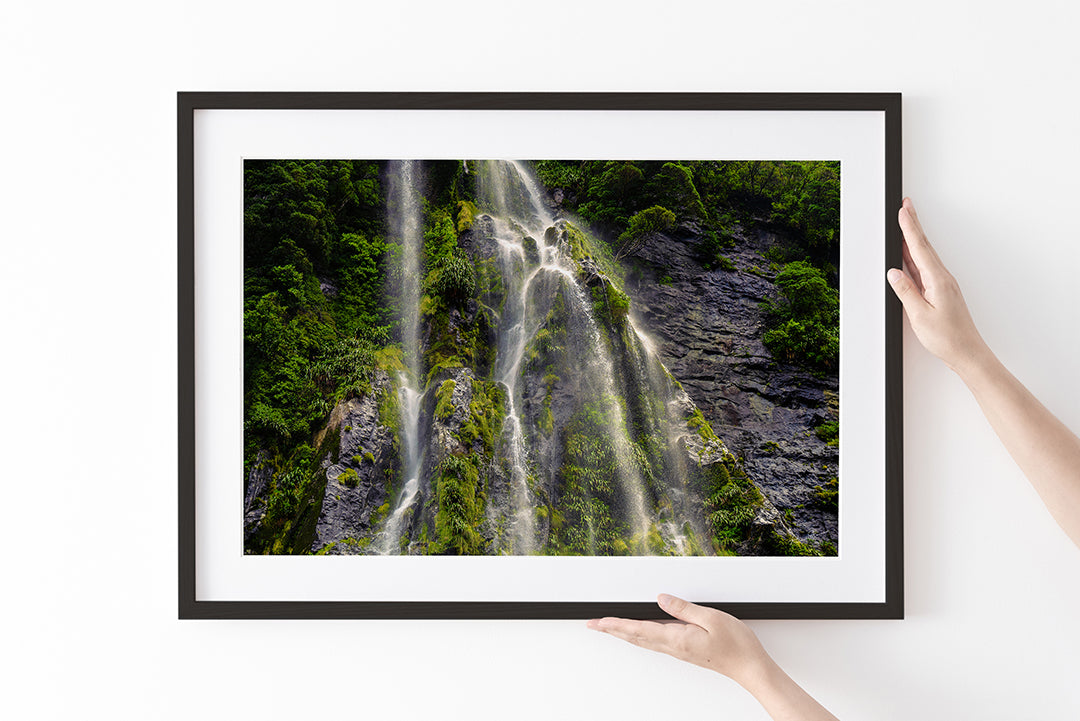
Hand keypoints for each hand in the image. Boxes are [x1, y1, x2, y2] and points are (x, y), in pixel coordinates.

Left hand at [587, 594, 769, 686]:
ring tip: (609, 627)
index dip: (616, 624)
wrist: (749, 667)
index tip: (599, 621)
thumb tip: (661, 599)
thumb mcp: (711, 617)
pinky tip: (637, 633)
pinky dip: (638, 636)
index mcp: (676, 638)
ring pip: (643, 641)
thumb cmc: (736, 644)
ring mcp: (679, 650)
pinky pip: (654, 642)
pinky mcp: (685, 650)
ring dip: (623, 633)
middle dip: (612, 630)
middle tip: (594, 625)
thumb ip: (684, 608)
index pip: (638, 629)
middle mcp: (674, 647)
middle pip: (635, 637)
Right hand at [887, 197, 990, 374]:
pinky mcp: (940, 291)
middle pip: (923, 246)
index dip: (909, 228)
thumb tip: (894, 272)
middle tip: (906, 206)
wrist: (966, 352)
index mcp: (938, 280)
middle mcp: (942, 278)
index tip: (903, 211)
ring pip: (924, 256)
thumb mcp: (919, 315)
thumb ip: (905, 291)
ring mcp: (942, 284)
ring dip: (913, 239)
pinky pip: (924, 268)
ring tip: (905, 224)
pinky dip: (914, 257)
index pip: (919, 248)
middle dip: (913, 225)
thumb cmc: (947, 337)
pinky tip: (908, 255)